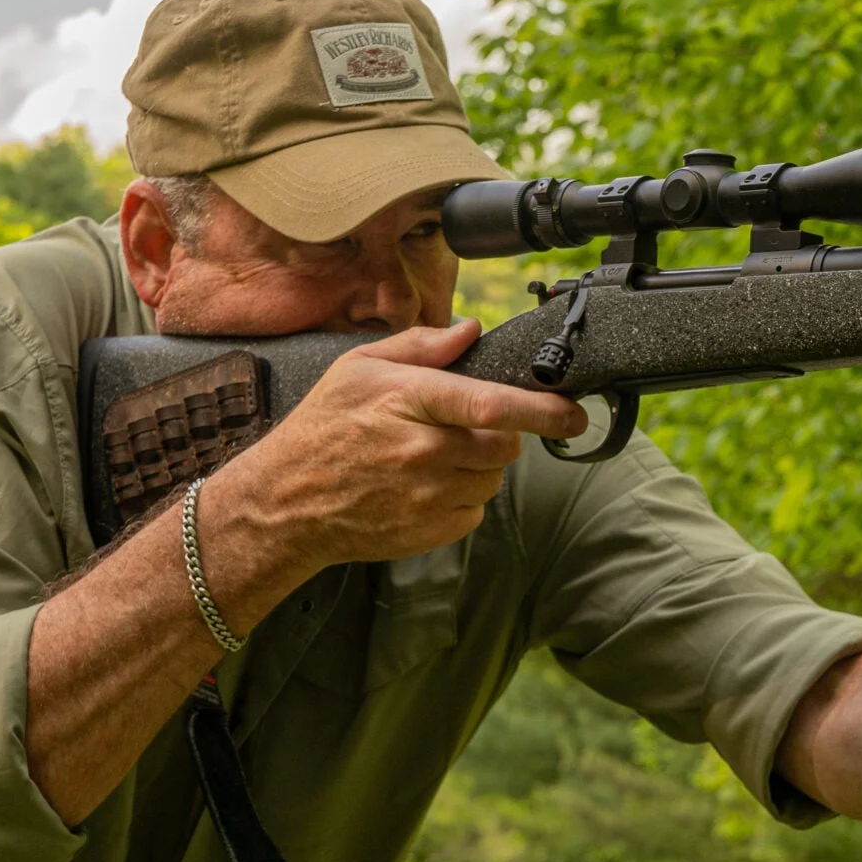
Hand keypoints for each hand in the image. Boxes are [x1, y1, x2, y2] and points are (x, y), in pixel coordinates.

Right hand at [210, 318, 586, 577]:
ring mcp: (430, 496)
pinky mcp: (433, 530)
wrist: (286, 504)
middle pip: (505, 444)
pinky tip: (424, 485)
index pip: (493, 404)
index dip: (543, 409)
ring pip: (493, 477)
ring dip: (480, 465)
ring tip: (432, 456)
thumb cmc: (322, 429)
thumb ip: (420, 346)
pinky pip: (475, 510)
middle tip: (463, 427)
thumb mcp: (357, 368)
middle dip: (500, 434)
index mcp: (410, 402)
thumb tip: (471, 330)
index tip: (574, 412)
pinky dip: (463, 496)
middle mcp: (424, 451)